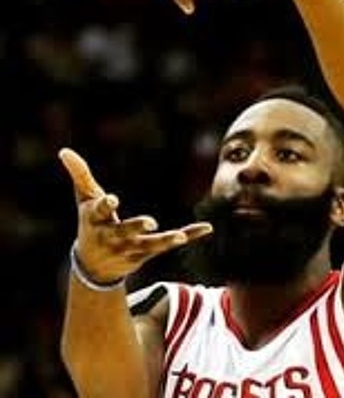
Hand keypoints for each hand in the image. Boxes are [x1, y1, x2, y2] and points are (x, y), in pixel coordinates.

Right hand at [59, 147, 211, 283]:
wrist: (94, 266)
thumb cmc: (91, 224)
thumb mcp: (84, 200)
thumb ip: (80, 175)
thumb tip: (64, 150)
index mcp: (96, 221)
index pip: (99, 212)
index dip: (105, 205)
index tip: (112, 199)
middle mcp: (113, 237)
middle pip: (125, 232)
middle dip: (135, 227)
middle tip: (150, 222)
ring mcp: (132, 248)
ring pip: (150, 245)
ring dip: (166, 240)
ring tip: (181, 236)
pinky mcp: (148, 252)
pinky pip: (170, 244)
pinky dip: (189, 235)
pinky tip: (207, 228)